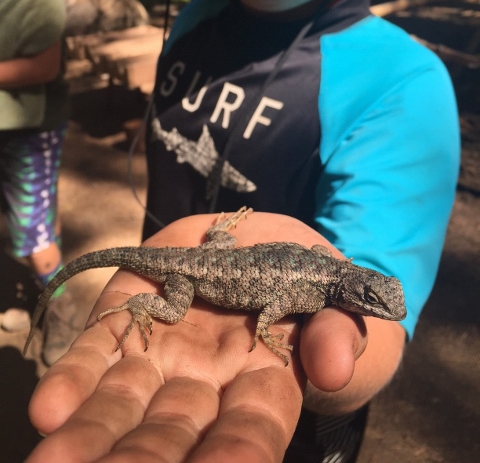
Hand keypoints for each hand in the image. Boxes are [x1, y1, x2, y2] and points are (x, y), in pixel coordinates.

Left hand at [26, 212, 381, 462]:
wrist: (262, 241)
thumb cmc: (310, 283)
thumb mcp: (338, 301)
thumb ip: (338, 330)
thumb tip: (332, 366)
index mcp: (263, 385)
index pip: (251, 430)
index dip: (236, 454)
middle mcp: (206, 383)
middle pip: (173, 433)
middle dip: (144, 460)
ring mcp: (161, 353)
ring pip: (123, 402)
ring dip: (92, 434)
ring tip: (58, 462)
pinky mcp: (128, 318)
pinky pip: (97, 352)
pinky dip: (73, 380)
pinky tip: (50, 408)